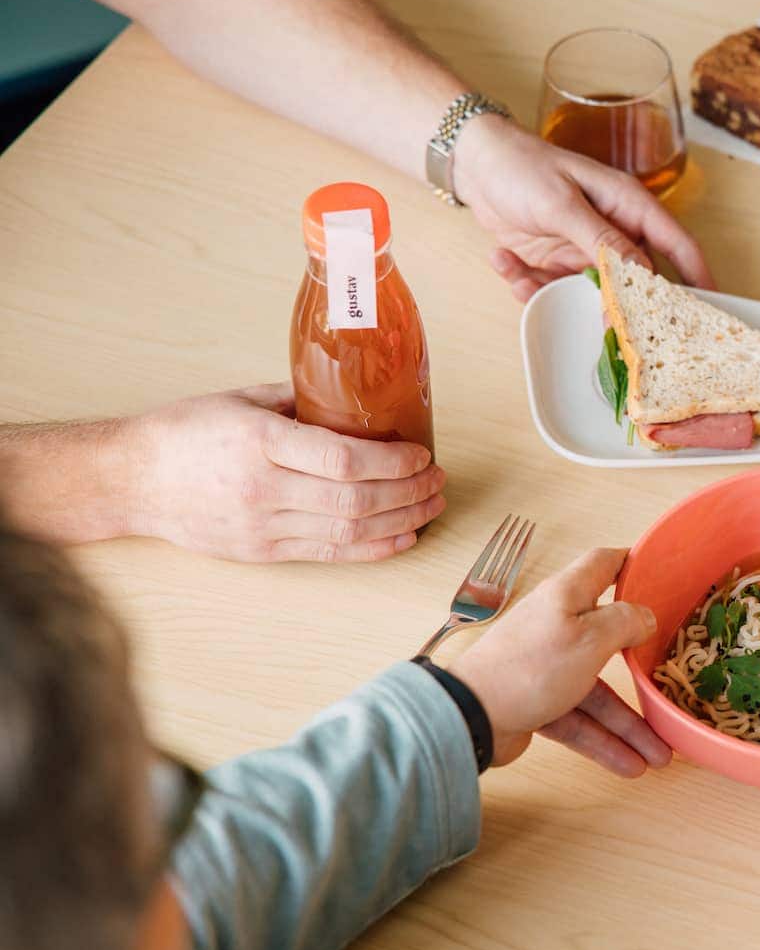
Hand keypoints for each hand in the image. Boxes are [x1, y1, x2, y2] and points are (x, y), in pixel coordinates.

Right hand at [132, 384, 443, 562]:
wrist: (132, 480)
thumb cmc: (186, 432)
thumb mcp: (241, 399)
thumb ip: (299, 400)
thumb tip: (356, 395)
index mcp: (259, 441)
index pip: (341, 459)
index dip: (391, 462)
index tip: (421, 454)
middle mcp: (262, 488)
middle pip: (354, 500)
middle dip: (408, 492)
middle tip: (437, 479)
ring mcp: (262, 526)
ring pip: (348, 532)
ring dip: (401, 520)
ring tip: (432, 506)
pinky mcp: (262, 552)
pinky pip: (330, 554)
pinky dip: (374, 548)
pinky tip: (403, 536)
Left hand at [448, 546, 670, 775]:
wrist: (471, 718)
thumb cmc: (532, 666)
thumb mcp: (589, 638)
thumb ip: (624, 622)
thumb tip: (646, 616)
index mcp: (566, 597)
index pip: (602, 565)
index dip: (630, 563)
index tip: (659, 571)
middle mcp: (556, 626)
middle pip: (608, 638)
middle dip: (641, 665)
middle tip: (668, 677)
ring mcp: (546, 666)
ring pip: (597, 691)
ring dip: (628, 722)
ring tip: (659, 755)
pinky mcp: (537, 702)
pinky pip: (578, 719)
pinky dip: (602, 741)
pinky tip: (630, 765)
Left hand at [451, 116, 711, 302]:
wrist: (476, 163)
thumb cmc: (523, 166)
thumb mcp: (563, 202)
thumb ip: (602, 240)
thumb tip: (641, 276)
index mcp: (628, 206)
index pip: (676, 244)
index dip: (698, 276)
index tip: (712, 309)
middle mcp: (613, 232)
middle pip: (635, 282)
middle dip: (615, 306)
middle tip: (600, 326)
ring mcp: (585, 251)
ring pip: (589, 295)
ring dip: (554, 292)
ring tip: (522, 275)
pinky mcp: (556, 264)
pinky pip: (553, 291)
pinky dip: (526, 284)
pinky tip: (503, 258)